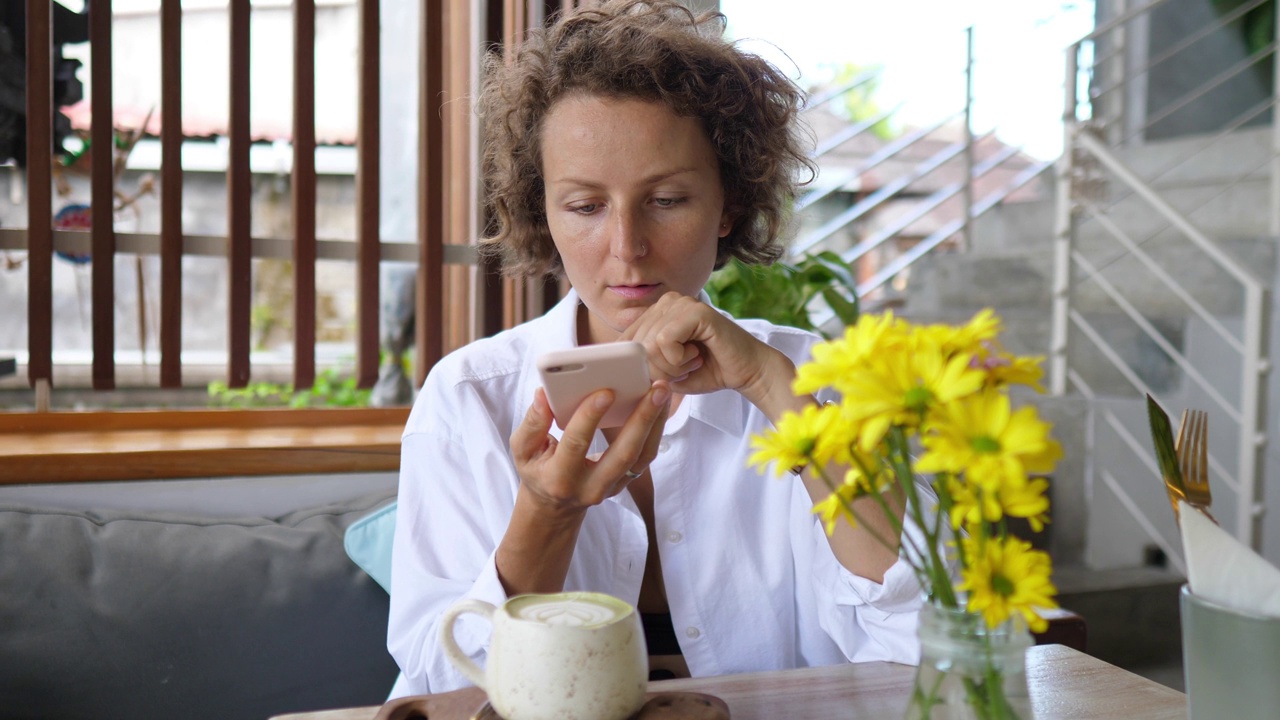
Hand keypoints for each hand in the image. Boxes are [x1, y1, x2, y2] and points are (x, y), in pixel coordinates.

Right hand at [509, 382, 670, 516]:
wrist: (555, 506)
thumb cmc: (538, 471)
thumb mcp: (523, 451)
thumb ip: (532, 423)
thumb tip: (544, 394)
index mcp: (559, 479)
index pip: (576, 444)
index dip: (589, 417)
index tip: (605, 391)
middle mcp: (591, 487)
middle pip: (623, 453)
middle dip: (642, 418)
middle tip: (656, 388)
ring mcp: (613, 486)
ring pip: (642, 455)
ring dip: (656, 421)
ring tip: (663, 390)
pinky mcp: (626, 480)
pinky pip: (646, 455)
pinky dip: (656, 428)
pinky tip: (660, 403)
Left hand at [620, 292, 785, 402]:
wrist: (747, 371)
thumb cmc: (708, 370)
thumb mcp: (665, 372)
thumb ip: (641, 367)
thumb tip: (616, 369)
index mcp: (656, 312)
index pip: (625, 341)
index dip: (639, 366)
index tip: (664, 374)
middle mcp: (666, 301)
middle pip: (636, 345)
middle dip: (657, 369)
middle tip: (683, 369)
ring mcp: (681, 302)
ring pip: (649, 344)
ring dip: (670, 366)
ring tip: (691, 362)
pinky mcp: (695, 310)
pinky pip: (665, 340)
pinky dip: (679, 359)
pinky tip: (697, 355)